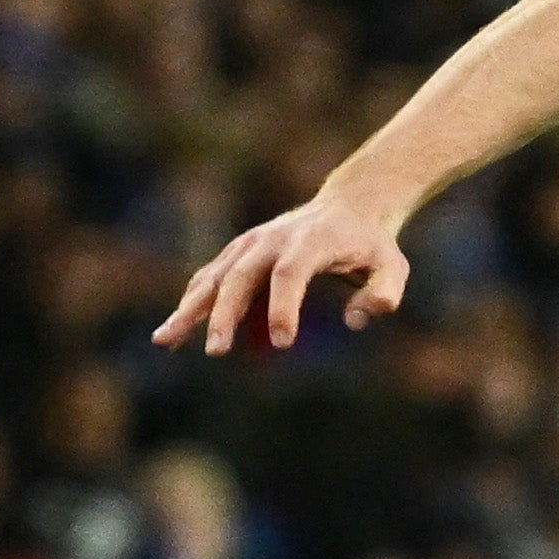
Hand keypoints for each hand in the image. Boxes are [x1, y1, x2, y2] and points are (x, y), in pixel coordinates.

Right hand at [153, 193, 411, 355]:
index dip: (283, 306)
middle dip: (225, 314)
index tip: (284, 342)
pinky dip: (191, 303)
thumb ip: (384, 293)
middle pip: (241, 275)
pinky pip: (209, 278)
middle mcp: (272, 239)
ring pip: (214, 276)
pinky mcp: (239, 253)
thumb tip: (355, 320)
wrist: (349, 207)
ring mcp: (250, 244)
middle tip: (216, 351)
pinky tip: (172, 333)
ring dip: (189, 309)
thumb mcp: (393, 266)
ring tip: (165, 340)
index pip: (290, 273)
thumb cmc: (372, 245)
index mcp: (310, 241)